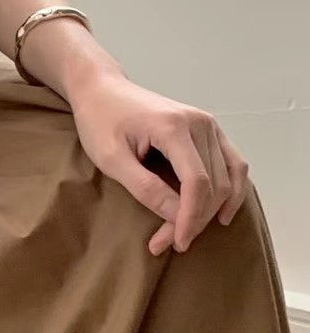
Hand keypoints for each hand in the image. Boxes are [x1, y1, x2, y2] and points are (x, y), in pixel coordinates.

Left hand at [69, 72, 249, 255]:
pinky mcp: (209, 129)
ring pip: (227, 177)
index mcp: (173, 127)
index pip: (196, 182)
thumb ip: (145, 187)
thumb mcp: (111, 159)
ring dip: (212, 210)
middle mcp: (199, 123)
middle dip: (195, 218)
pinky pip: (232, 164)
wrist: (102, 89)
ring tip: (189, 233)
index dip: (190, 217)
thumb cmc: (100, 121)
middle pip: (213, 183)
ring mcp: (208, 124)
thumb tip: (176, 217)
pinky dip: (231, 190)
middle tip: (169, 243)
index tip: (177, 243)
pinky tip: (221, 214)